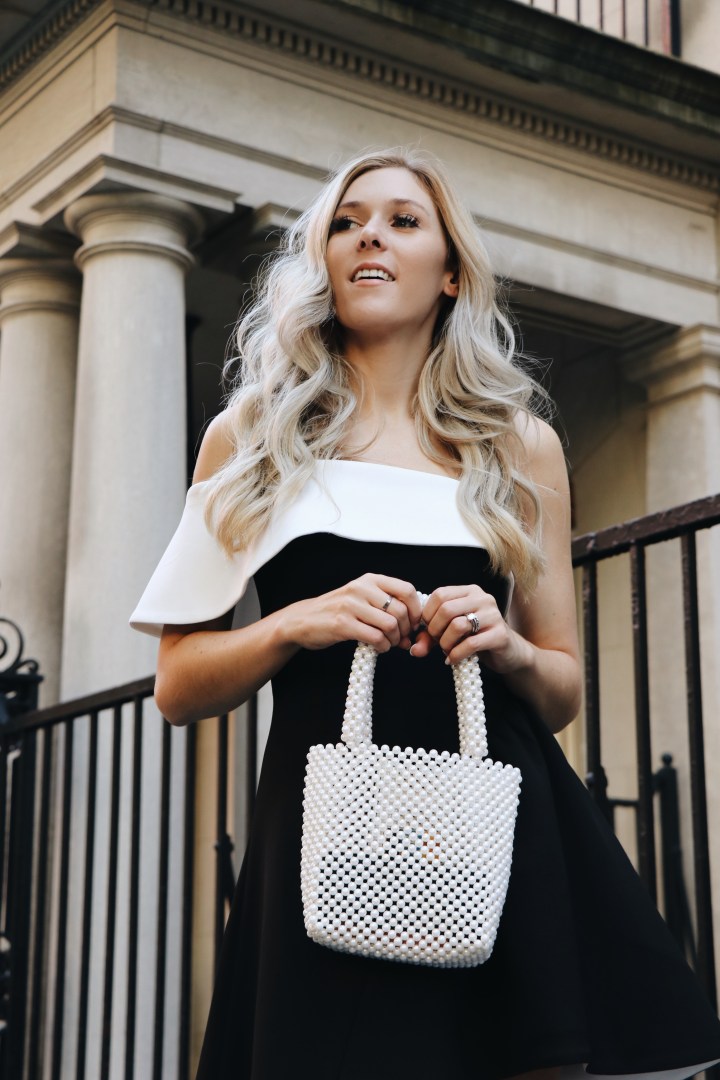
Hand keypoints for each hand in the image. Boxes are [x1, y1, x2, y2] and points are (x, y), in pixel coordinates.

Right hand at [280, 573, 421, 652]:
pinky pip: (375, 638)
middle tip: (400, 639)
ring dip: (394, 640)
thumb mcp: (362, 599)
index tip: (412, 624)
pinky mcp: (342, 624)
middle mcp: (361, 588)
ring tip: (388, 644)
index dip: (416, 610)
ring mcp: (351, 605)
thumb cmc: (338, 612)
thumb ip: (387, 609)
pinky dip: (382, 647)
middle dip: (405, 630)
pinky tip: (377, 647)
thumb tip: (415, 631)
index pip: (407, 590)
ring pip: (390, 625)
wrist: (303, 620)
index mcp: (370, 580)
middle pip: (400, 611)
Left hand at [411, 585, 531, 671]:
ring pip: (457, 626)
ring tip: (446, 650)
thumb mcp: (451, 633)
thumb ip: (430, 637)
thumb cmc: (476, 638)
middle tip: (437, 642)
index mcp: (470, 591)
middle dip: (435, 630)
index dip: (427, 614)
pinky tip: (452, 660)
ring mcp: (493, 615)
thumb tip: (414, 650)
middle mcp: (483, 598)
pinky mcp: (500, 635)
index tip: (428, 629)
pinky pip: (470, 644)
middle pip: (446, 609)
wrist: (508, 652)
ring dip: (445, 643)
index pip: (439, 594)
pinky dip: (456, 654)